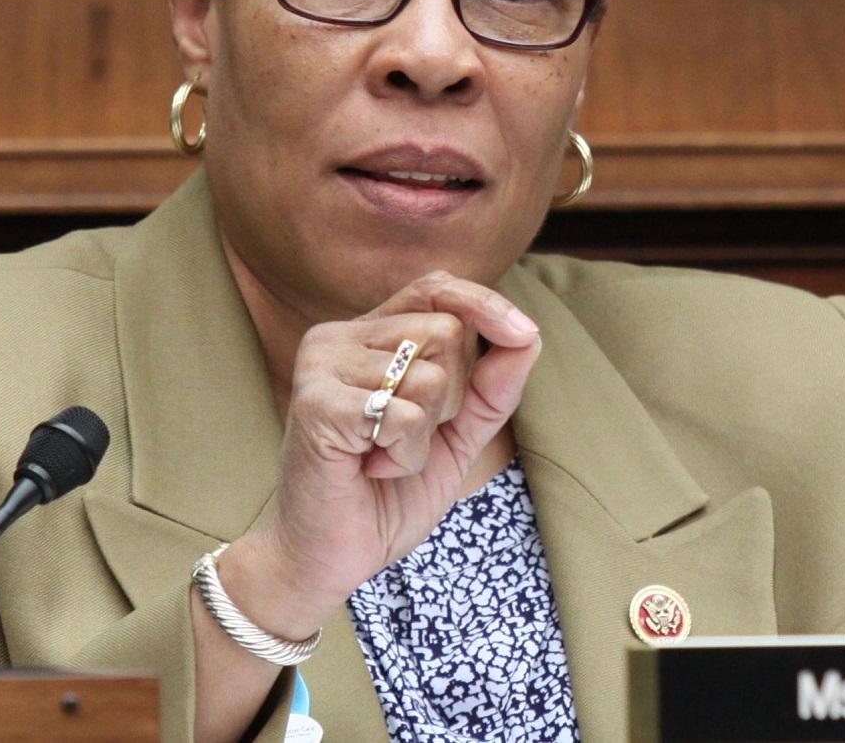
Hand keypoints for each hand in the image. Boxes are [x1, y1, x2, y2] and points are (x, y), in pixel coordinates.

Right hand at [220, 271, 540, 638]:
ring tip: (381, 457)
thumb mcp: (456, 437)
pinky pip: (405, 416)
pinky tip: (367, 468)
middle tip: (404, 438)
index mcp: (369, 335)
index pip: (436, 287)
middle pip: (445, 332)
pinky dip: (403, 456)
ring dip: (423, 438)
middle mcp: (339, 336)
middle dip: (450, 399)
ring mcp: (321, 364)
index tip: (524, 333)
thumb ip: (491, 388)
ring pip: (429, 377)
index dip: (484, 303)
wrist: (328, 557)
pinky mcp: (315, 403)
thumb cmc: (385, 495)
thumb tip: (529, 337)